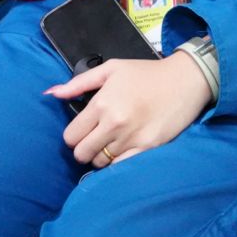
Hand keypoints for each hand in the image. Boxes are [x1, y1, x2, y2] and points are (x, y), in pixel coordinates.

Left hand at [49, 53, 212, 167]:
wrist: (184, 81)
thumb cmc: (145, 73)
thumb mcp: (111, 69)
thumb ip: (79, 83)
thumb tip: (51, 94)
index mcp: (102, 103)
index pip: (71, 136)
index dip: (73, 135)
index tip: (83, 131)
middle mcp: (114, 123)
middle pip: (81, 154)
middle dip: (84, 148)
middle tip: (95, 139)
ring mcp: (131, 138)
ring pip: (100, 163)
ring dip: (101, 157)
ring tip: (111, 143)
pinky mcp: (148, 149)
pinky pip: (121, 167)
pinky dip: (118, 163)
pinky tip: (123, 151)